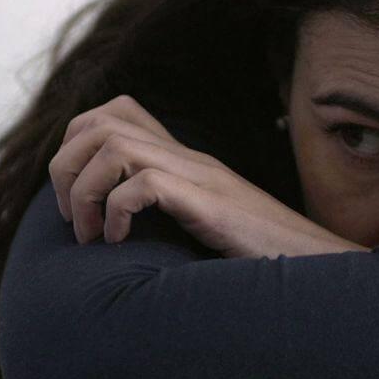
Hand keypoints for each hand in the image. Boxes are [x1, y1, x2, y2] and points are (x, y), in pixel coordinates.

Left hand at [49, 94, 362, 259]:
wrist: (313, 267)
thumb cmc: (257, 257)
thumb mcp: (203, 227)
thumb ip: (168, 212)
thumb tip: (114, 226)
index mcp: (183, 159)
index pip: (114, 111)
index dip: (75, 144)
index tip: (74, 195)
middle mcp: (188, 157)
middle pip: (99, 123)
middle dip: (65, 167)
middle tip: (71, 218)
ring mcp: (199, 176)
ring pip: (113, 147)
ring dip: (84, 191)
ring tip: (90, 234)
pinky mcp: (208, 203)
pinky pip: (143, 184)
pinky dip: (116, 211)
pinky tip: (119, 241)